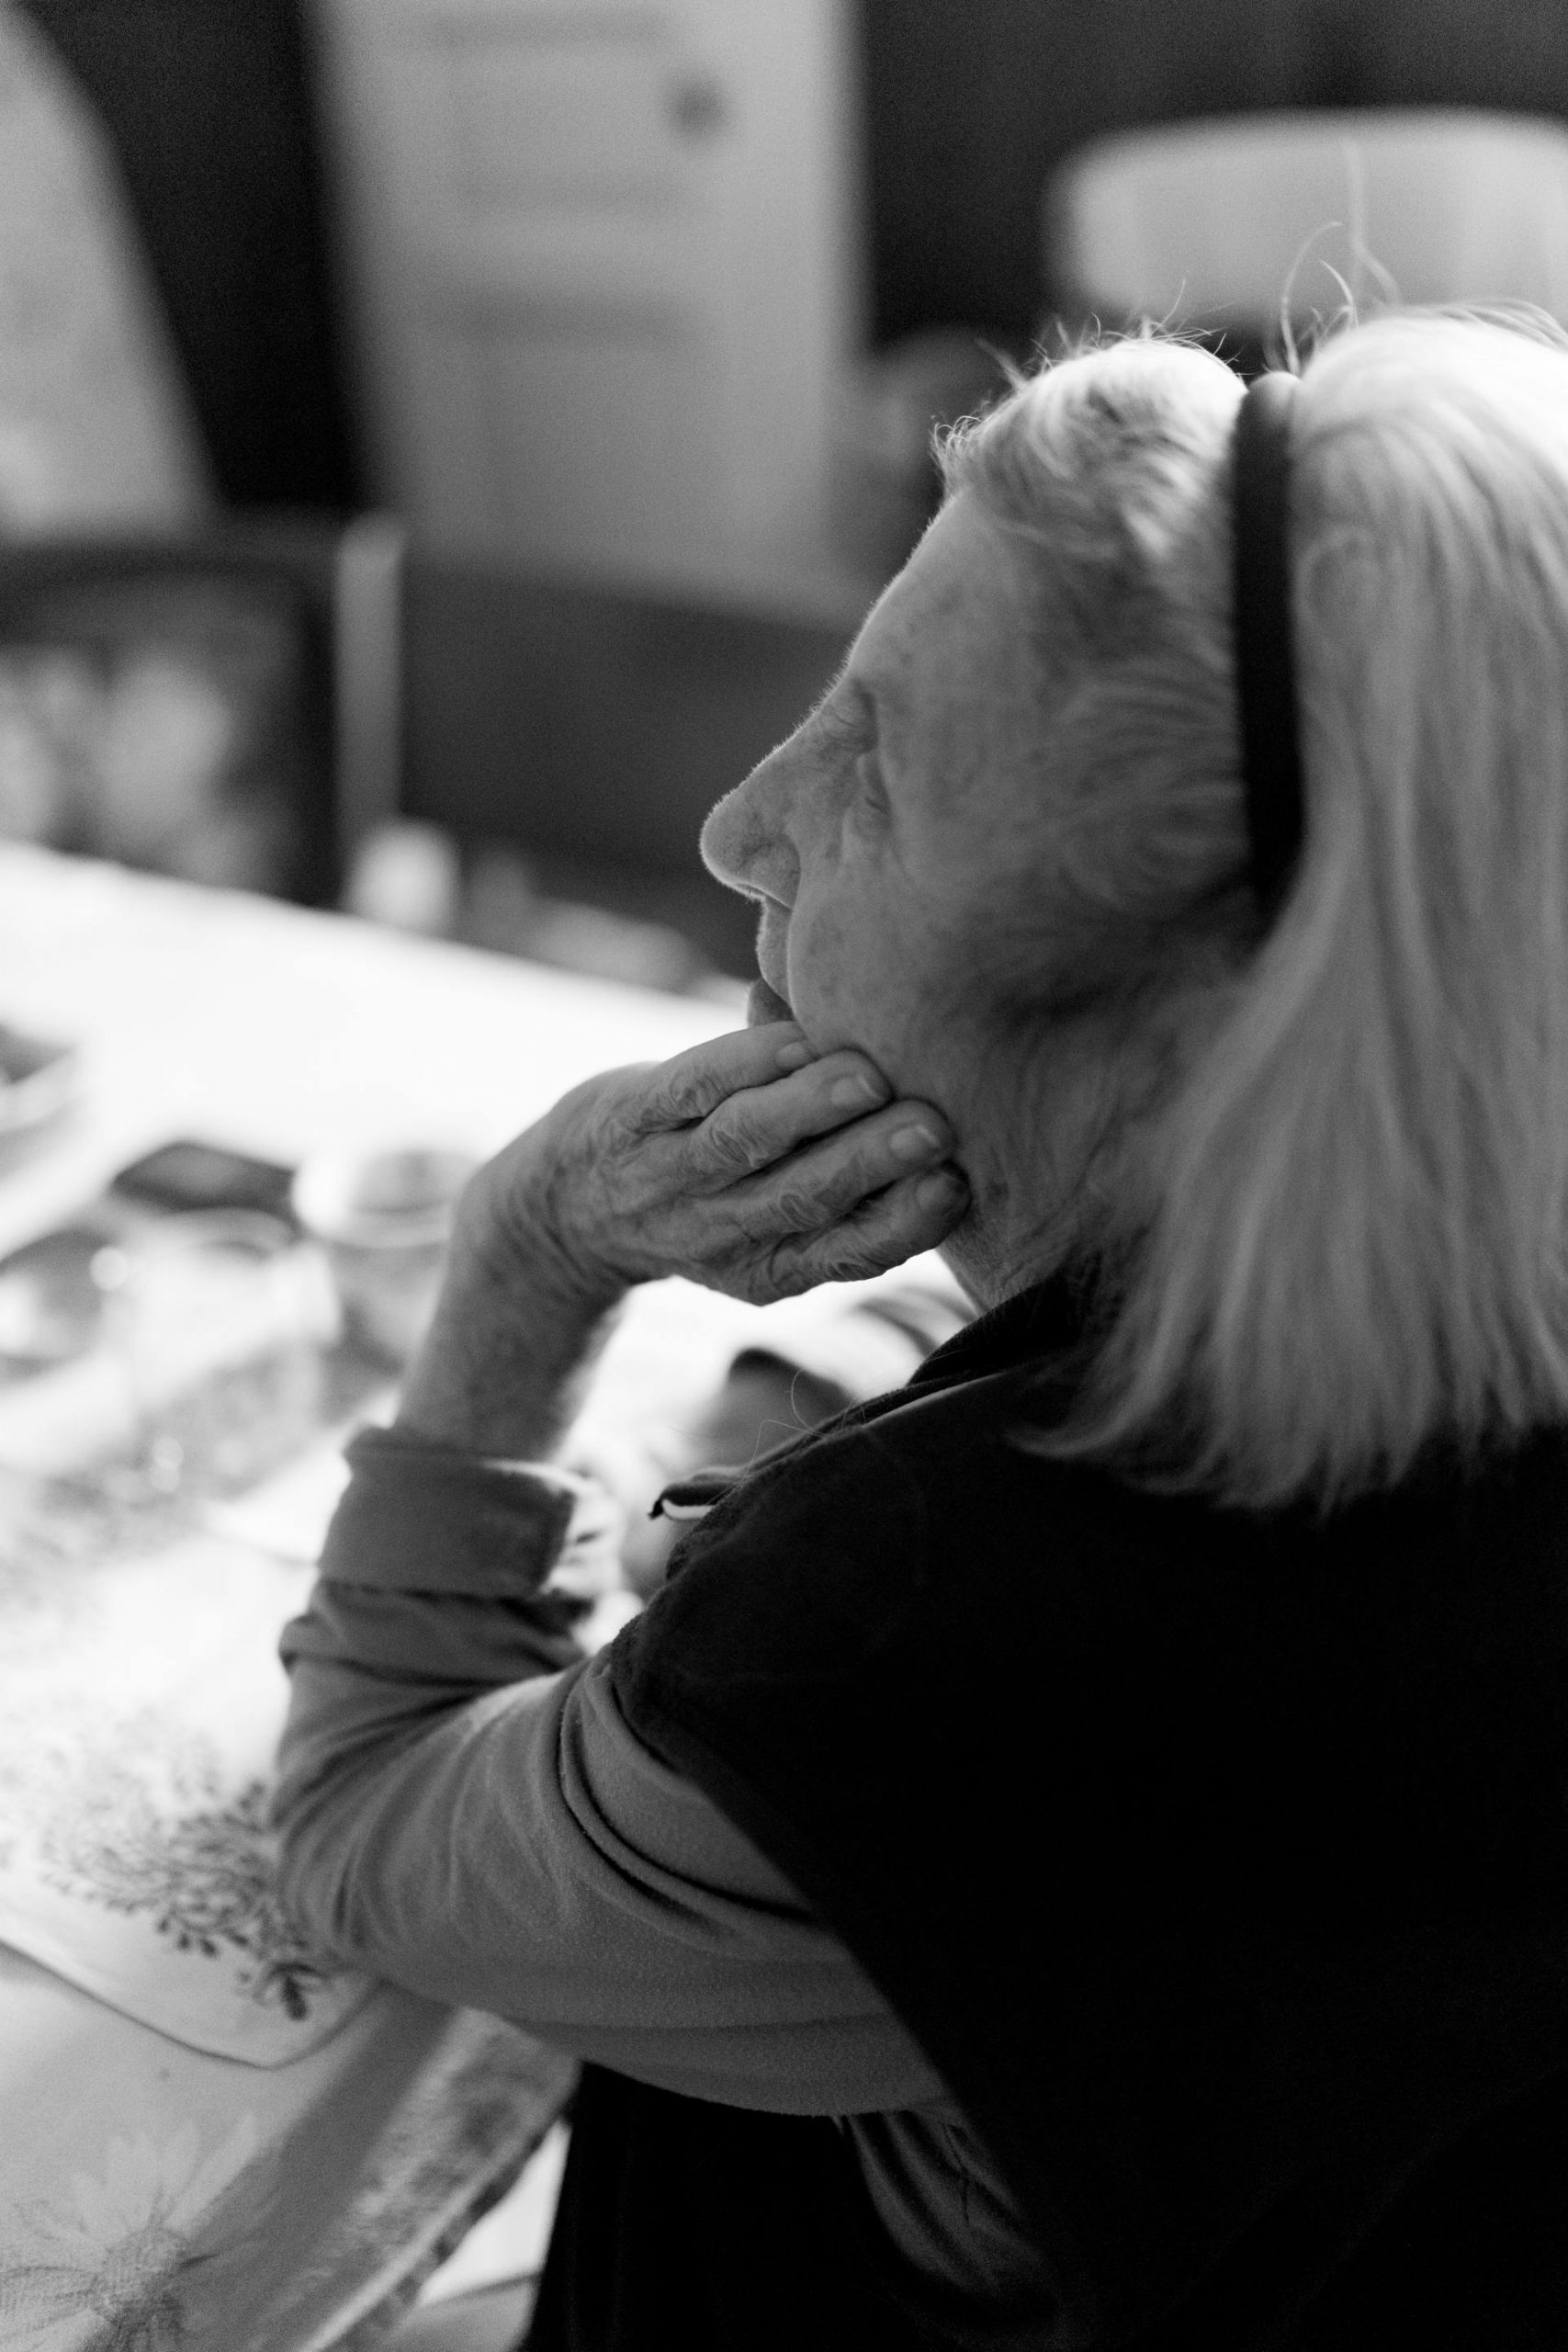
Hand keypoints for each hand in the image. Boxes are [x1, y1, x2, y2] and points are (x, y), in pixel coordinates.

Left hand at [461, 1020, 968, 1310]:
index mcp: (774, 1265)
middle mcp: (722, 1229)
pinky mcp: (629, 1117)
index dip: (903, 1226)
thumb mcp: (773, 1231)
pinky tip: (790, 1039)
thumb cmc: (711, 1201)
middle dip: (871, 1164)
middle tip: (934, 1127)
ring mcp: (670, 1174)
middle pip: (803, 1198)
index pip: (847, 1253)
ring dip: (807, 1112)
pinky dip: (739, 1065)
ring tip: (865, 1082)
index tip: (955, 1187)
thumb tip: (962, 1137)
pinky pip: (687, 1089)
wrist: (567, 1210)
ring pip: (745, 1144)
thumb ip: (854, 1192)